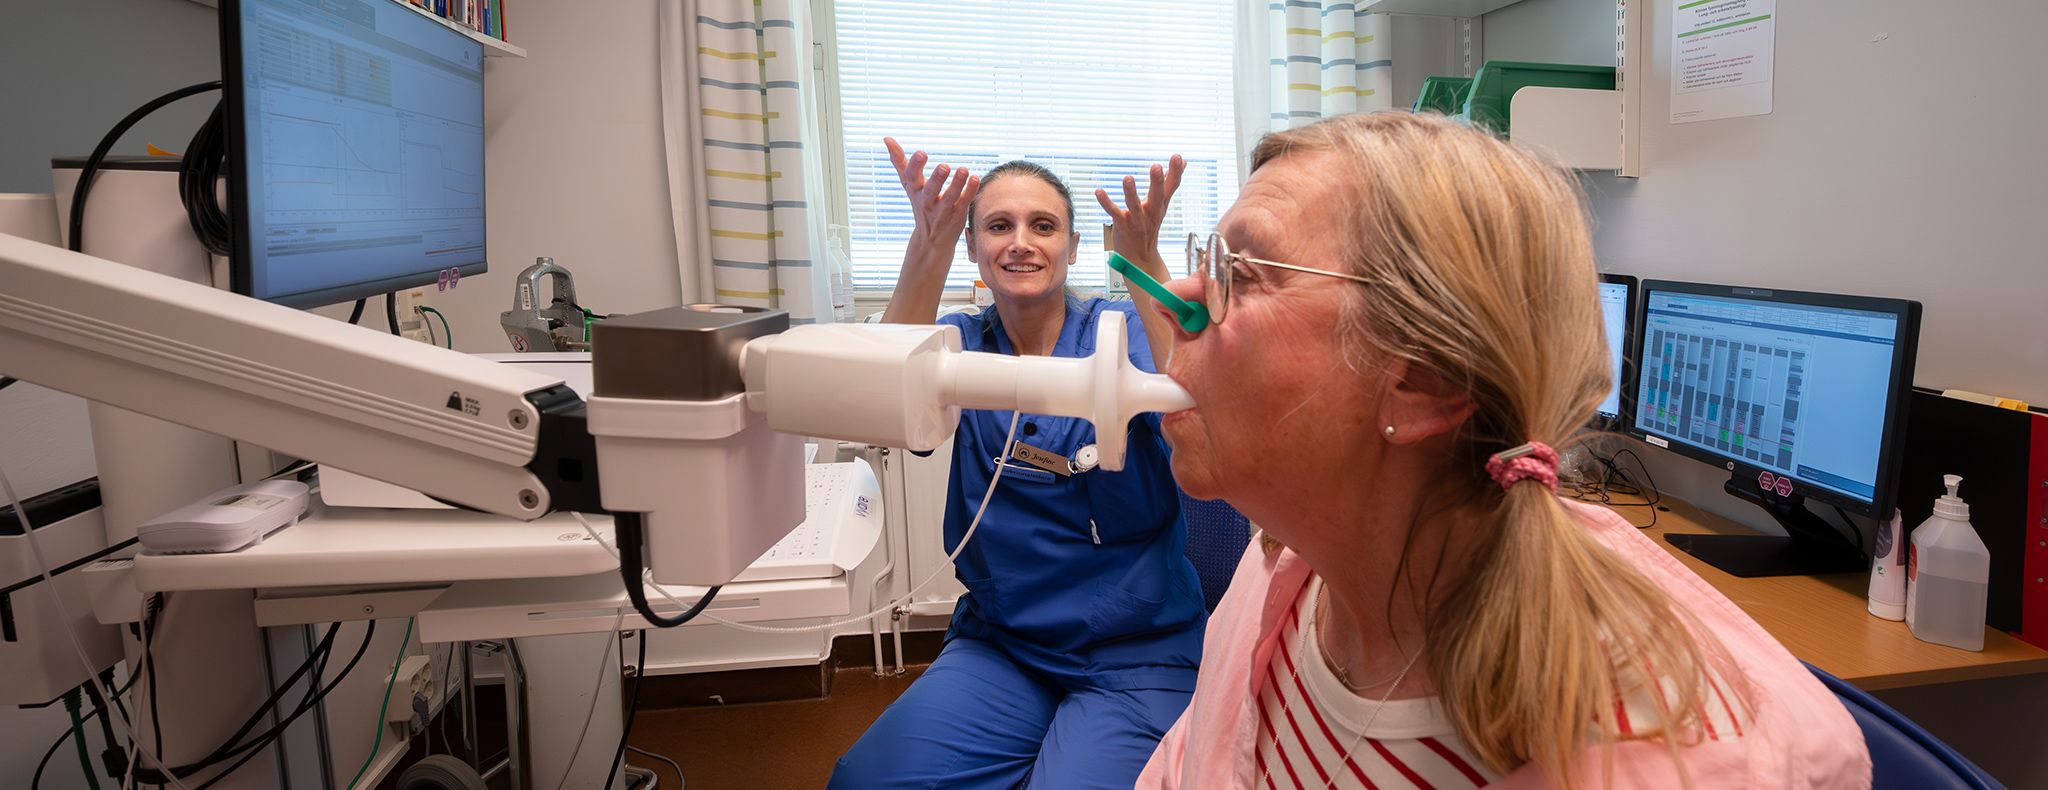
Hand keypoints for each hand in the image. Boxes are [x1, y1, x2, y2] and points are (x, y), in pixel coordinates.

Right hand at [886, 137, 978, 244]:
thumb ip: (899, 161)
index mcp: (915, 191)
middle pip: (930, 191)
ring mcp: (943, 210)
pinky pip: (964, 202)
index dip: (915, 166)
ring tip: (964, 170)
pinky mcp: (957, 214)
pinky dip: (970, 191)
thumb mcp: (909, 184)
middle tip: (944, 166)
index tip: (921, 153)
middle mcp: (927, 201)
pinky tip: (975, 178)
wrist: (931, 240)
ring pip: (950, 198)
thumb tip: (887, 139)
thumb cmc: (921, 204)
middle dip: (936, 179)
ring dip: (957, 184)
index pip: (911, 178)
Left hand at [1094, 154, 1185, 281]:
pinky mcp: (1122, 225)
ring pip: (1134, 205)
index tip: (1177, 156)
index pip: (1172, 187)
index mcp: (1161, 204)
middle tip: (1156, 166)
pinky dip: (1106, 202)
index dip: (1175, 172)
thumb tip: (1183, 161)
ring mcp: (1137, 220)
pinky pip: (1114, 213)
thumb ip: (1170, 182)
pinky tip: (1099, 191)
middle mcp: (1151, 212)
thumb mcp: (1161, 204)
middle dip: (1157, 182)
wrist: (1140, 258)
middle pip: (1157, 196)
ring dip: (1131, 193)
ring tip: (1127, 178)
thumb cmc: (1149, 225)